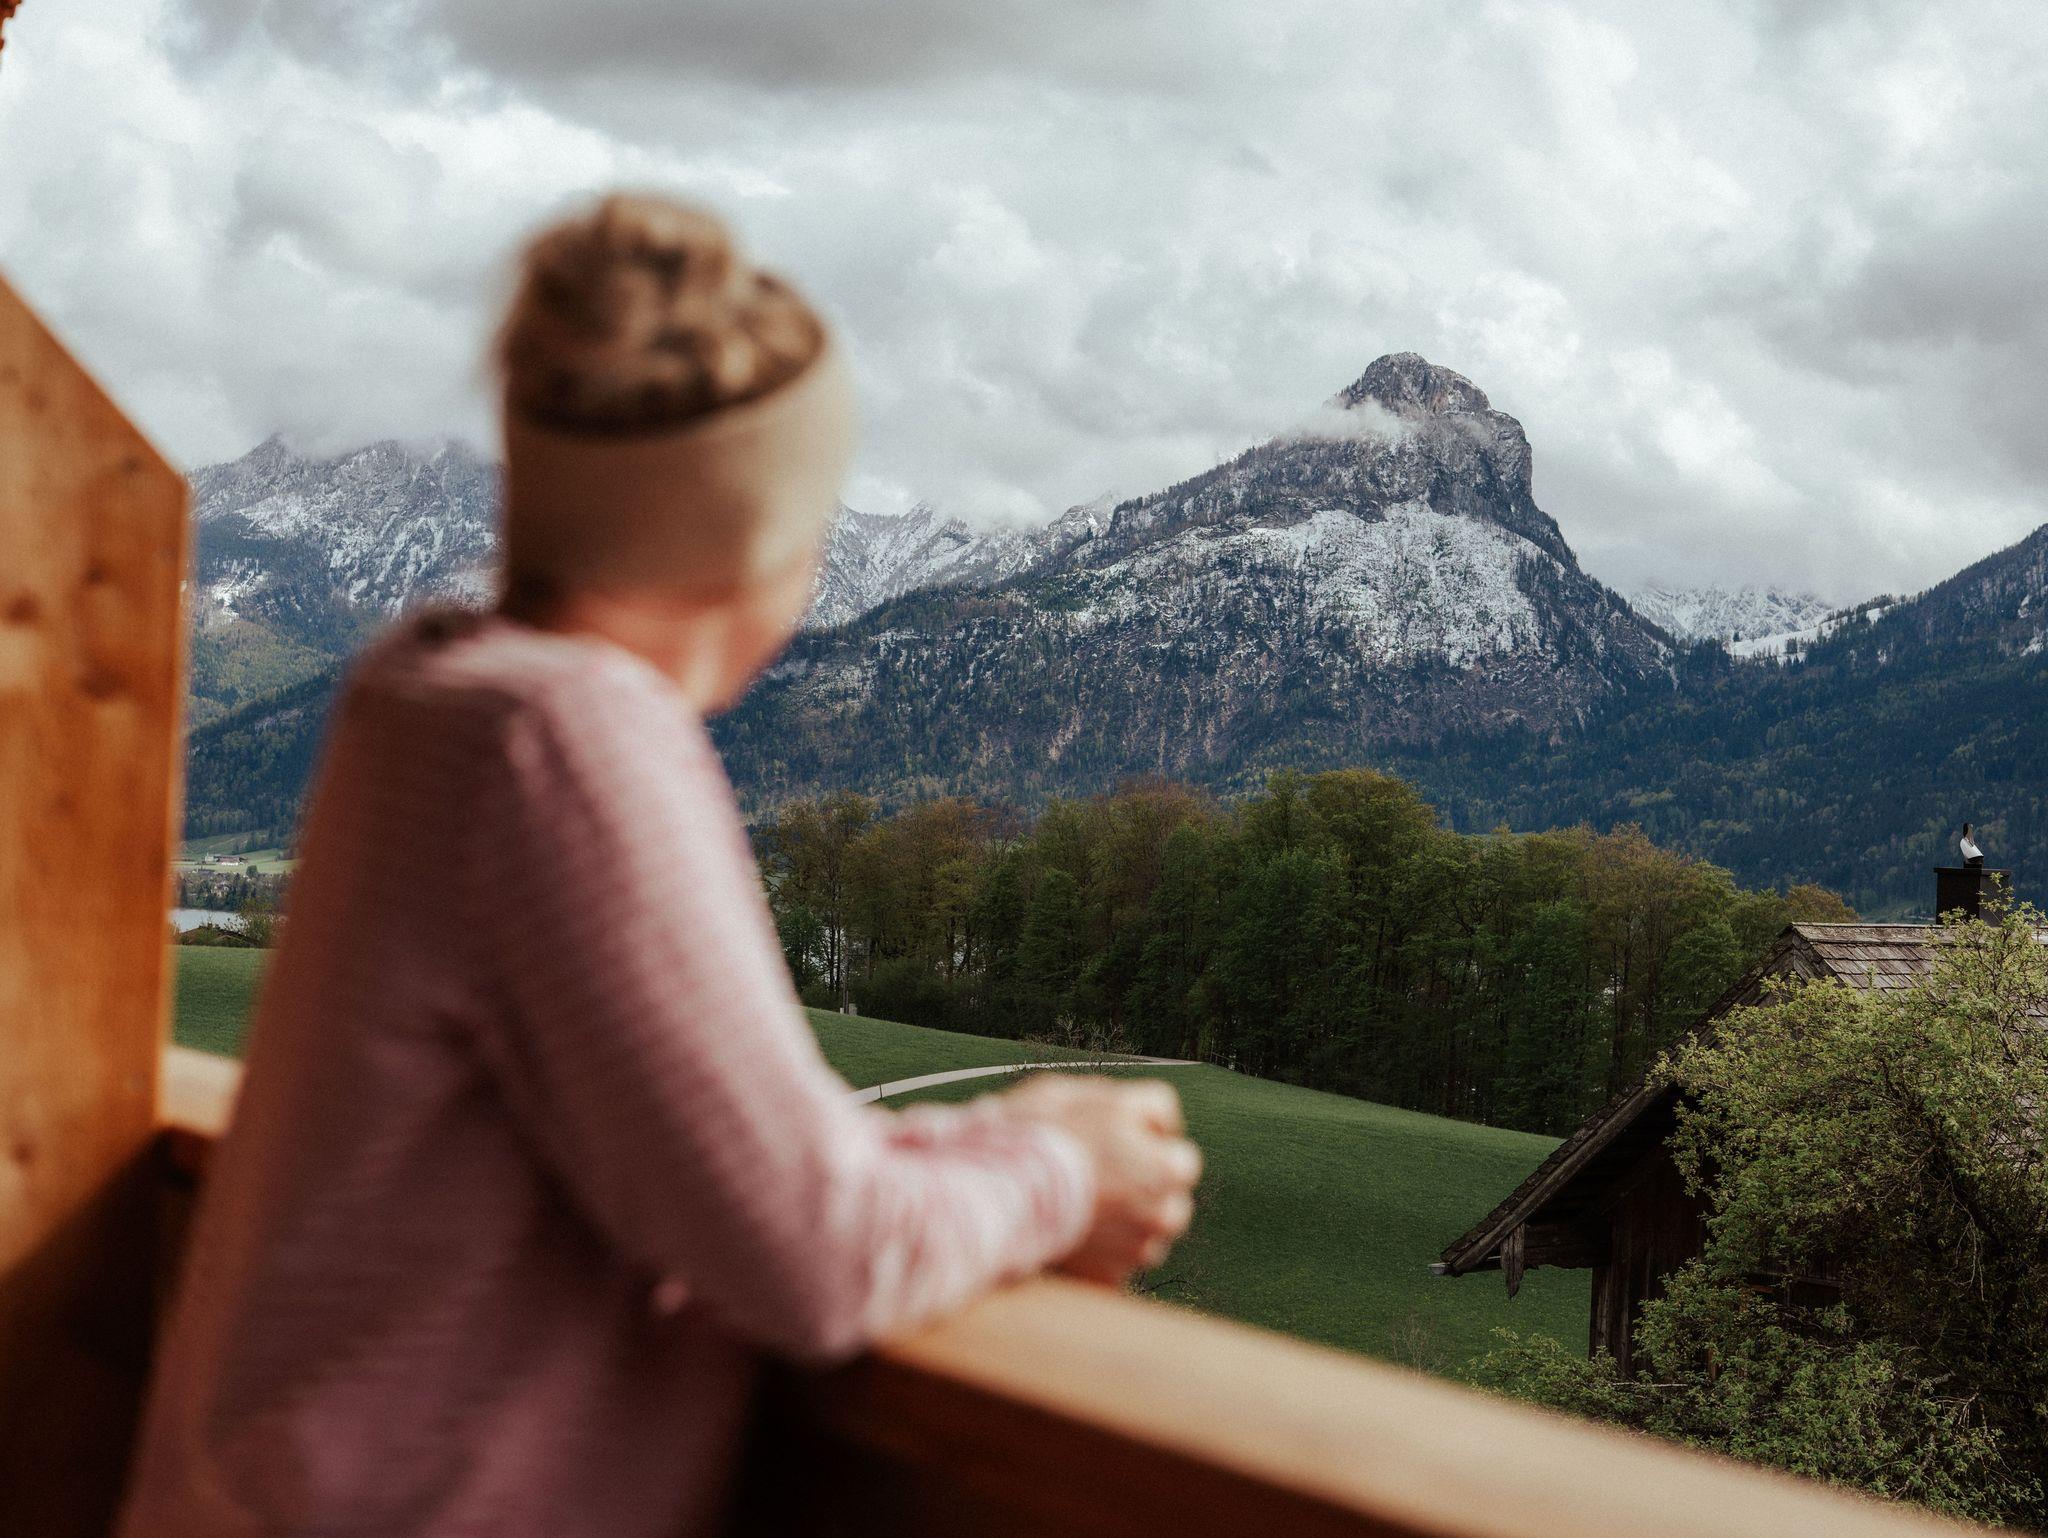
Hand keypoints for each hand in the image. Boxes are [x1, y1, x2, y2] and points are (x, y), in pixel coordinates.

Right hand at [998, 1074, 1201, 1286]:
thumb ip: (1140, 1106)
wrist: (990, 1190)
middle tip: (1092, 1174)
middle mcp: (1164, 1216)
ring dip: (1118, 1222)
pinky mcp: (1105, 1281)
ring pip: (1139, 1234)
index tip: (1111, 1144)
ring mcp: (1135, 1253)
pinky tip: (1066, 1229)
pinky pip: (1110, 1264)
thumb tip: (1162, 1122)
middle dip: (1139, 1189)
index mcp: (1170, 1168)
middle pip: (1165, 1200)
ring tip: (1074, 1202)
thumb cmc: (1039, 1134)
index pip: (1180, 1156)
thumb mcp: (1095, 1094)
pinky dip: (1094, 1252)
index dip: (1144, 1147)